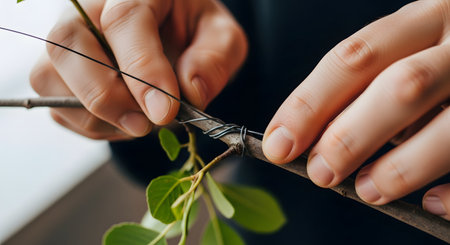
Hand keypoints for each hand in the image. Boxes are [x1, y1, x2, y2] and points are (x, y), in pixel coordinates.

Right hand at [30, 0, 246, 140]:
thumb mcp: (221, 37)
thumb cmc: (193, 32)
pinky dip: (93, 126)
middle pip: (68, 46)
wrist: (171, 35)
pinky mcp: (58, 73)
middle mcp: (88, 10)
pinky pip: (58, 107)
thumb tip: (191, 91)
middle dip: (107, 97)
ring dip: (100, 116)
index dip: (142, 70)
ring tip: (142, 121)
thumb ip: (215, 58)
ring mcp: (67, 41)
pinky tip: (125, 119)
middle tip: (146, 124)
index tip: (165, 111)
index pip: (125, 22)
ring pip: (52, 80)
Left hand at [263, 0, 449, 218]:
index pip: (354, 58)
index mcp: (424, 20)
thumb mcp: (405, 53)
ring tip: (369, 190)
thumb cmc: (439, 60)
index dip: (310, 104)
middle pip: (402, 86)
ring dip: (402, 166)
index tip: (280, 143)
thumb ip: (366, 88)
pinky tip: (430, 201)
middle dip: (351, 136)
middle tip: (321, 172)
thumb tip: (313, 139)